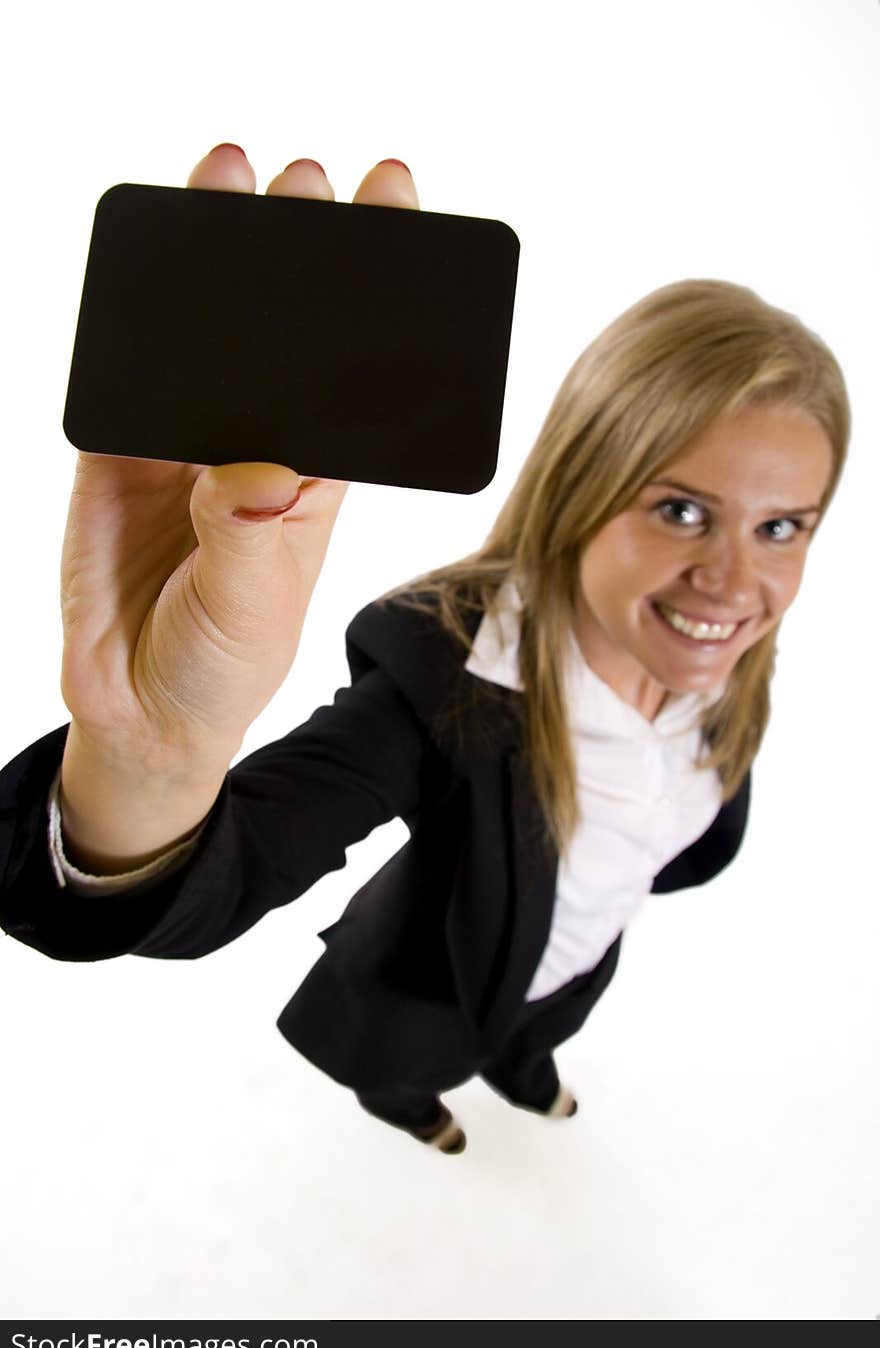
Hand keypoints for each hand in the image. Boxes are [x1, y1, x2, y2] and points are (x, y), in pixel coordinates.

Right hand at [59, 146, 419, 767]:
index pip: (350, 375)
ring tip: (231, 176)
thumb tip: (252, 460)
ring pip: (203, 336)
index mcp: (313, 479)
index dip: (372, 301)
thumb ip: (247, 533)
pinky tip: (153, 257)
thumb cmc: (224, 661)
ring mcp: (185, 443)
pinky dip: (136, 318)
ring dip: (215, 262)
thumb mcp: (253, 605)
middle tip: (307, 181)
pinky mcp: (120, 450)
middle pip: (280, 336)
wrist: (140, 706)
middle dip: (295, 252)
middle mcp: (255, 445)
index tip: (396, 219)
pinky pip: (129, 372)